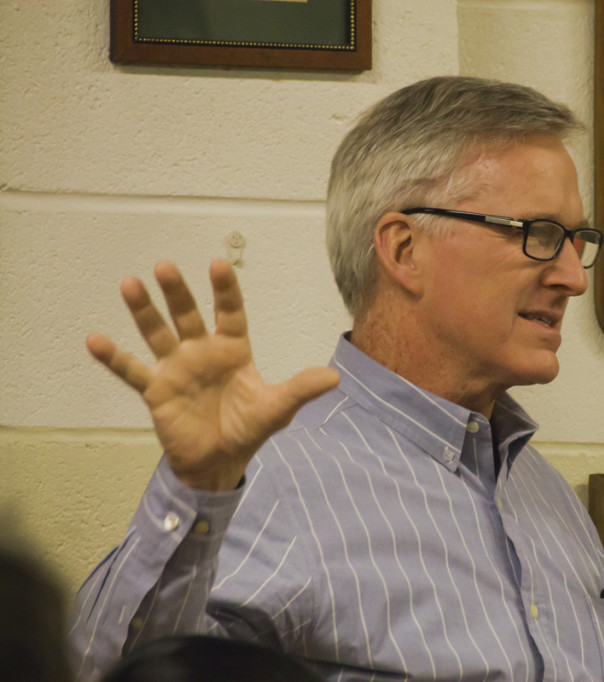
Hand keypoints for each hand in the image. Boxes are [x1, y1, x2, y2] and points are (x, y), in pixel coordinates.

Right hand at [87, 260, 338, 490]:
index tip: (218, 264)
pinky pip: (132, 371)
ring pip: (157, 334)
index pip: (229, 314)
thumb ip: (300, 390)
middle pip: (187, 316)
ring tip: (130, 285)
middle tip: (165, 267)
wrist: (219, 462)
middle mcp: (201, 352)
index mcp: (233, 351)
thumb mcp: (276, 409)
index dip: (224, 291)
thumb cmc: (247, 429)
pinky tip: (94, 340)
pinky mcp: (156, 390)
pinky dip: (113, 357)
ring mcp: (176, 369)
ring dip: (143, 311)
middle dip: (177, 294)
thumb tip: (334, 378)